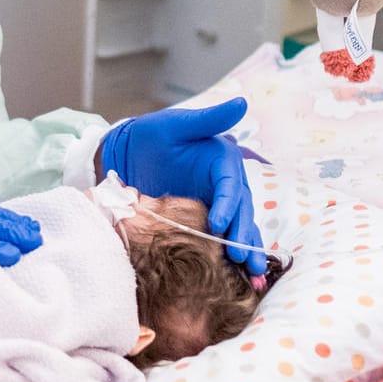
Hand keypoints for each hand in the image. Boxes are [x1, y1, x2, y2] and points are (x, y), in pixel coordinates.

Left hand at [98, 98, 263, 273]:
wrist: (129, 155)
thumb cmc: (152, 134)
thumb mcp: (178, 124)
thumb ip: (208, 119)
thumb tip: (242, 103)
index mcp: (224, 160)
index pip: (231, 185)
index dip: (228, 205)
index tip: (218, 224)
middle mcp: (228, 184)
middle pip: (242, 211)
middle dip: (242, 235)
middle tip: (241, 258)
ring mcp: (219, 203)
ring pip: (239, 228)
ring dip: (247, 250)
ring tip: (253, 275)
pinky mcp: (207, 219)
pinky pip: (225, 237)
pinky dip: (233, 256)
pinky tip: (244, 278)